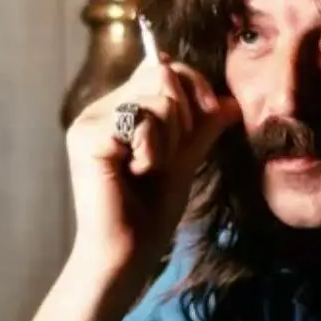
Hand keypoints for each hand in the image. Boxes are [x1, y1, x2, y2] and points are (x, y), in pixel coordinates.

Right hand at [64, 55, 240, 281]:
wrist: (128, 253)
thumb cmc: (151, 213)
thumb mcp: (184, 161)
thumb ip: (202, 128)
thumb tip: (231, 102)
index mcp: (119, 109)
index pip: (160, 67)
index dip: (192, 83)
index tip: (211, 112)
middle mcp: (99, 109)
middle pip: (162, 74)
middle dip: (183, 115)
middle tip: (168, 154)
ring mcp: (89, 122)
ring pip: (157, 96)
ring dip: (170, 138)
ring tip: (150, 168)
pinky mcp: (89, 138)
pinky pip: (143, 121)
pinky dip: (154, 150)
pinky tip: (138, 173)